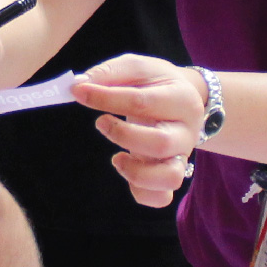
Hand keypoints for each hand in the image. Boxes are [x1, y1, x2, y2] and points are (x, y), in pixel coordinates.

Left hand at [73, 55, 204, 208]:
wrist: (184, 99)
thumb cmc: (156, 83)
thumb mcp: (138, 68)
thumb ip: (110, 72)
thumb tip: (80, 83)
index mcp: (182, 99)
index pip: (141, 102)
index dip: (105, 98)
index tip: (79, 92)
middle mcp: (187, 131)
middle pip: (160, 144)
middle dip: (121, 135)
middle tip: (100, 122)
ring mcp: (182, 157)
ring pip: (169, 178)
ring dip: (136, 172)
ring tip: (117, 158)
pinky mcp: (173, 174)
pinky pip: (161, 198)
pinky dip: (141, 192)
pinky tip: (126, 168)